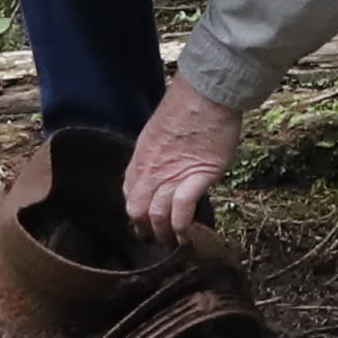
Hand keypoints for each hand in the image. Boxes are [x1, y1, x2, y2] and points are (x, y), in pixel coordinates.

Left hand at [124, 83, 244, 243]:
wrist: (207, 93)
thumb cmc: (188, 106)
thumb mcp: (160, 131)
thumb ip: (158, 155)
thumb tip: (166, 169)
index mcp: (140, 158)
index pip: (129, 194)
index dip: (136, 212)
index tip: (144, 222)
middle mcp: (151, 170)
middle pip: (137, 209)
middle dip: (144, 229)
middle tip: (155, 241)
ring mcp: (172, 174)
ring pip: (156, 214)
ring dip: (163, 234)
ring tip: (172, 244)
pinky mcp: (196, 177)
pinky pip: (181, 209)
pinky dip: (181, 227)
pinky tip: (186, 236)